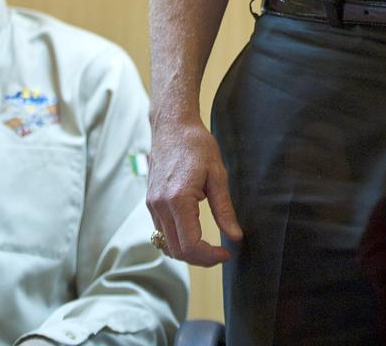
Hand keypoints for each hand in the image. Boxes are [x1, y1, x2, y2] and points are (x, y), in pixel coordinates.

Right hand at [146, 117, 241, 265]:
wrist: (172, 126)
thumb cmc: (196, 145)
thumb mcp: (217, 174)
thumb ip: (224, 209)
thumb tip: (235, 237)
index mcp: (178, 200)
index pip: (190, 245)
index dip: (209, 257)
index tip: (226, 253)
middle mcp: (160, 207)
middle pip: (176, 251)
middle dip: (200, 258)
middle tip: (221, 253)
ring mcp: (152, 206)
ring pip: (166, 245)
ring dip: (187, 252)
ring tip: (208, 247)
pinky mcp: (150, 203)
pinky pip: (160, 233)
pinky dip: (176, 240)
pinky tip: (192, 233)